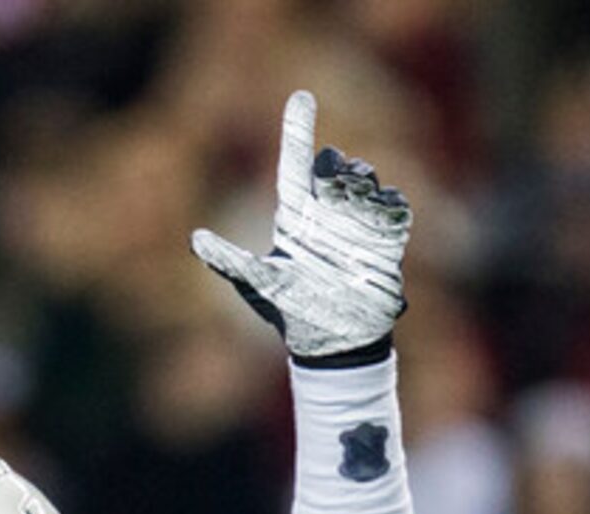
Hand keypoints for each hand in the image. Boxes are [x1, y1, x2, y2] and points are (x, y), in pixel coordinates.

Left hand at [192, 90, 409, 360]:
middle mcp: (326, 212)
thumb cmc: (292, 313)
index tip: (301, 95)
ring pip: (366, 180)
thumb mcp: (259, 286)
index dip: (297, 129)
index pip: (295, 163)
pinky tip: (377, 241)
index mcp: (295, 216)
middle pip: (337, 165)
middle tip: (333, 195)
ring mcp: (358, 222)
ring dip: (362, 193)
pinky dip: (389, 213)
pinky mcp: (387, 236)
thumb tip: (195, 238)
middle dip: (338, 170)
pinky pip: (395, 206)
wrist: (336, 342)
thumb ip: (229, 261)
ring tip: (352, 232)